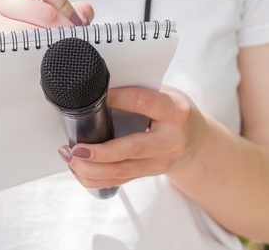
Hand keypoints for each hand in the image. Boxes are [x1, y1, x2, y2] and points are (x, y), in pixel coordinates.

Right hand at [0, 0, 93, 73]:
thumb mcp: (32, 14)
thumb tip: (85, 12)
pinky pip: (21, 48)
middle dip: (64, 31)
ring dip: (51, 46)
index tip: (71, 24)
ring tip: (53, 53)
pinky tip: (34, 59)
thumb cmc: (8, 37)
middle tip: (71, 44)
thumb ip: (62, 9)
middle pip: (46, 11)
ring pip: (35, 32)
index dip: (66, 4)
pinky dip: (34, 56)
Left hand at [58, 85, 208, 189]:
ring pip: (123, 171)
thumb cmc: (175, 113)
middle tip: (76, 148)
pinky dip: (95, 178)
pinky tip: (78, 169)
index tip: (92, 98)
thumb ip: (140, 92)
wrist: (198, 143)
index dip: (117, 99)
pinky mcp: (149, 174)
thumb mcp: (167, 95)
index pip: (143, 103)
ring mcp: (161, 162)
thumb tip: (99, 87)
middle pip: (132, 148)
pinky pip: (119, 181)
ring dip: (91, 168)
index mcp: (174, 111)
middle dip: (101, 152)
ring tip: (70, 157)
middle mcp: (170, 140)